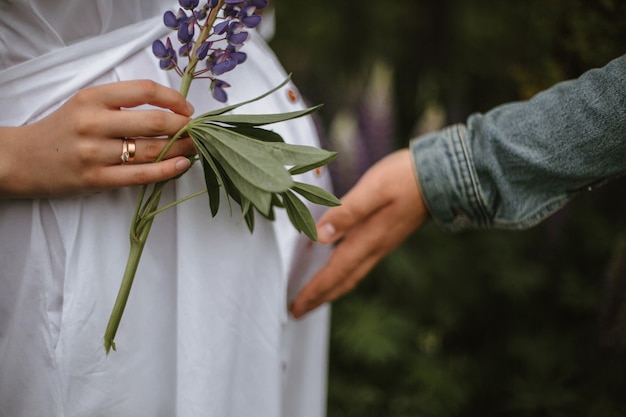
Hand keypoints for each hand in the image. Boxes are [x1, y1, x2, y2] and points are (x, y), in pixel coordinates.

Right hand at [0, 80, 196, 197]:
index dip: (175, 99)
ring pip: (152, 150)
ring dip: (182, 149)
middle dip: (185, 127)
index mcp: (93, 98)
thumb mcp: (87, 103)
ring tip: (196, 148)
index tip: (187, 109)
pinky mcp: (97, 180)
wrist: (24, 159)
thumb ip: (122, 103)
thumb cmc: (64, 129)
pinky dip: (168, 170)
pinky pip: (141, 175)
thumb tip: (172, 109)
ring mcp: (95, 153)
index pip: (145, 91)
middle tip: (199, 131)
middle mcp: (94, 123)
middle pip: (155, 122)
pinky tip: (183, 165)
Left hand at [289, 148, 429, 317]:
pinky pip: (360, 262)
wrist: (444, 176)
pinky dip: (343, 272)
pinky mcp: (386, 235)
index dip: (314, 291)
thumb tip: (319, 236)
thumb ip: (347, 212)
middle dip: (320, 297)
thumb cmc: (405, 178)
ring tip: (315, 296)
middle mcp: (375, 247)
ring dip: (332, 287)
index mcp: (368, 239)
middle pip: (343, 281)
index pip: (335, 273)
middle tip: (298, 311)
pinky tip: (337, 265)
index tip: (295, 308)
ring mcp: (382, 243)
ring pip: (352, 274)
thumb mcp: (373, 190)